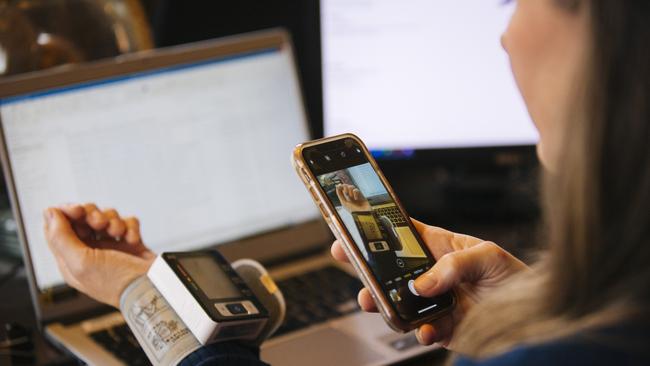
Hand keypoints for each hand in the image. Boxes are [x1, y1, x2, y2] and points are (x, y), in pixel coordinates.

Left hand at [43, 203, 155, 307]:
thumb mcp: (81, 262)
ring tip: (119, 233)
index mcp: (71, 259)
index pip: (57, 228)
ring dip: (114, 221)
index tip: (77, 210)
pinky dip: (130, 227)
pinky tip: (132, 240)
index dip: (66, 214)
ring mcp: (110, 246)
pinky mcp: (129, 242)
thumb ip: (60, 236)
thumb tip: (49, 212)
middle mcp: (89, 251)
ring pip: (106, 217)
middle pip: (82, 218)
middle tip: (100, 222)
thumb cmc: (116, 282)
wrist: (152, 287)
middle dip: (93, 215)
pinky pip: (127, 222)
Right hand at [331, 219, 526, 348]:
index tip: (355, 230)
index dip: (378, 230)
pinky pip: (421, 330)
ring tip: (379, 304)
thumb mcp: (489, 256)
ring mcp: (436, 302)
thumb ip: (454, 264)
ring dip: (385, 304)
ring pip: (399, 302)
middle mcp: (434, 275)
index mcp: (441, 248)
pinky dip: (419, 332)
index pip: (404, 235)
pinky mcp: (443, 328)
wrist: (539, 318)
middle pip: (392, 271)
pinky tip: (426, 329)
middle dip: (369, 271)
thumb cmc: (516, 278)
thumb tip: (424, 283)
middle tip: (355, 269)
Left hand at [335, 184, 370, 212]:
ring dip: (349, 190)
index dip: (340, 186)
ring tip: (350, 196)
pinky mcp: (361, 194)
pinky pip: (356, 190)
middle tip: (345, 192)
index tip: (338, 185)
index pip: (342, 189)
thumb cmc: (352, 210)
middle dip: (345, 187)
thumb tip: (337, 186)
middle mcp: (350, 196)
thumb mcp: (344, 202)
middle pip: (346, 186)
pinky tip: (356, 199)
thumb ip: (340, 194)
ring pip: (351, 187)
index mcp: (345, 199)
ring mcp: (355, 195)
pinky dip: (355, 193)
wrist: (362, 213)